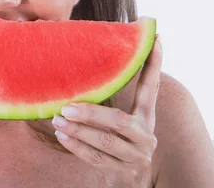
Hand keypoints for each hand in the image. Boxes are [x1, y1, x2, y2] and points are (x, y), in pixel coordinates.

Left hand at [52, 35, 162, 186]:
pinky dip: (76, 147)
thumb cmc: (116, 141)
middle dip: (91, 113)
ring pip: (105, 142)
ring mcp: (135, 158)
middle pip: (120, 121)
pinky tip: (62, 135)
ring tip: (58, 119)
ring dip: (78, 130)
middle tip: (67, 106)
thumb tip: (76, 65)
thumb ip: (106, 101)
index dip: (153, 65)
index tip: (155, 40)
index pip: (150, 89)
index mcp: (146, 118)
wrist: (129, 181)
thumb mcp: (119, 122)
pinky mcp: (122, 174)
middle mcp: (145, 137)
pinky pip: (96, 159)